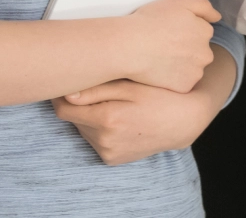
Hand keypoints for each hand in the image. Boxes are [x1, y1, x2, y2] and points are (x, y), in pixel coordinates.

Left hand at [51, 51, 231, 165]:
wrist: (185, 122)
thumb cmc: (161, 96)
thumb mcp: (132, 86)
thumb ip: (97, 90)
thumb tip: (66, 94)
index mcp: (107, 118)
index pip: (64, 110)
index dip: (61, 96)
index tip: (65, 85)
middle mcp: (104, 140)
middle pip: (73, 120)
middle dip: (79, 105)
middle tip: (96, 90)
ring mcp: (108, 152)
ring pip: (83, 131)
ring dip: (90, 117)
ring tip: (112, 104)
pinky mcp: (112, 160)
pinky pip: (95, 141)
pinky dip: (100, 130)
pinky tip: (118, 119)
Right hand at [115, 0, 220, 92]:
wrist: (128, 46)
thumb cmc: (150, 22)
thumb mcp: (178, 2)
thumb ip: (203, 7)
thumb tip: (217, 17)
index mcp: (205, 32)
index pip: (201, 32)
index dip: (184, 31)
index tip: (169, 32)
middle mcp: (206, 53)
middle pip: (199, 52)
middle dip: (186, 50)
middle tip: (163, 46)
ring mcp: (196, 72)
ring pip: (191, 68)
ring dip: (181, 65)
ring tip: (159, 59)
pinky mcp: (184, 87)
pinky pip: (181, 83)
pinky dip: (173, 80)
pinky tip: (159, 72)